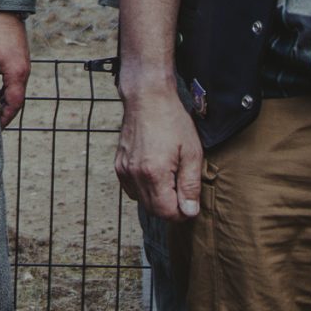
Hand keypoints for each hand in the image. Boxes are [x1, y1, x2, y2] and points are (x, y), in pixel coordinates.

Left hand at [0, 12, 29, 127]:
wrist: (4, 9)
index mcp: (17, 73)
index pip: (14, 104)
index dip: (5, 118)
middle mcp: (24, 71)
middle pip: (17, 100)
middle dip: (5, 113)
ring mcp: (23, 65)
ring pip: (16, 91)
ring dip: (5, 102)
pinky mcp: (19, 60)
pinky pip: (15, 82)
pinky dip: (6, 91)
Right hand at [115, 68, 204, 220]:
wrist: (147, 98)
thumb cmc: (172, 121)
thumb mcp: (192, 152)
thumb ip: (190, 185)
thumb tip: (189, 212)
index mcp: (154, 173)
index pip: (166, 212)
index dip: (182, 212)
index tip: (191, 201)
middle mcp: (135, 175)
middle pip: (153, 210)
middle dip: (170, 207)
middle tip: (183, 190)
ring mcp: (124, 170)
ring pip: (141, 201)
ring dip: (157, 198)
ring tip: (170, 178)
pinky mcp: (119, 165)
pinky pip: (132, 189)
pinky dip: (145, 189)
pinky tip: (155, 173)